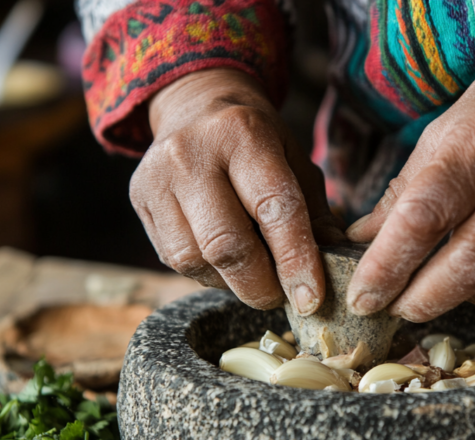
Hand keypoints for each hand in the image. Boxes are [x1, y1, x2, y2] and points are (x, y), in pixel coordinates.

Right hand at [131, 68, 344, 313]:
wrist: (195, 106)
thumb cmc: (255, 142)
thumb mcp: (294, 161)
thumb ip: (314, 212)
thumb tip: (335, 261)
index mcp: (244, 134)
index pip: (274, 208)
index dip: (295, 260)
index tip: (311, 297)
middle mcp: (193, 153)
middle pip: (227, 244)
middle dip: (260, 285)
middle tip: (282, 297)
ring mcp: (158, 177)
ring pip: (195, 259)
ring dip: (232, 284)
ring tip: (255, 279)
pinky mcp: (139, 199)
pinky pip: (174, 259)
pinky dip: (208, 274)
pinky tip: (226, 266)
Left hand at [344, 0, 474, 321]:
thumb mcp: (451, 125)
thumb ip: (408, 187)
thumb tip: (363, 241)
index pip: (422, 218)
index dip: (387, 266)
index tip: (365, 296)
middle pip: (468, 264)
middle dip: (424, 299)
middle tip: (399, 309)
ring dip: (466, 297)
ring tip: (442, 292)